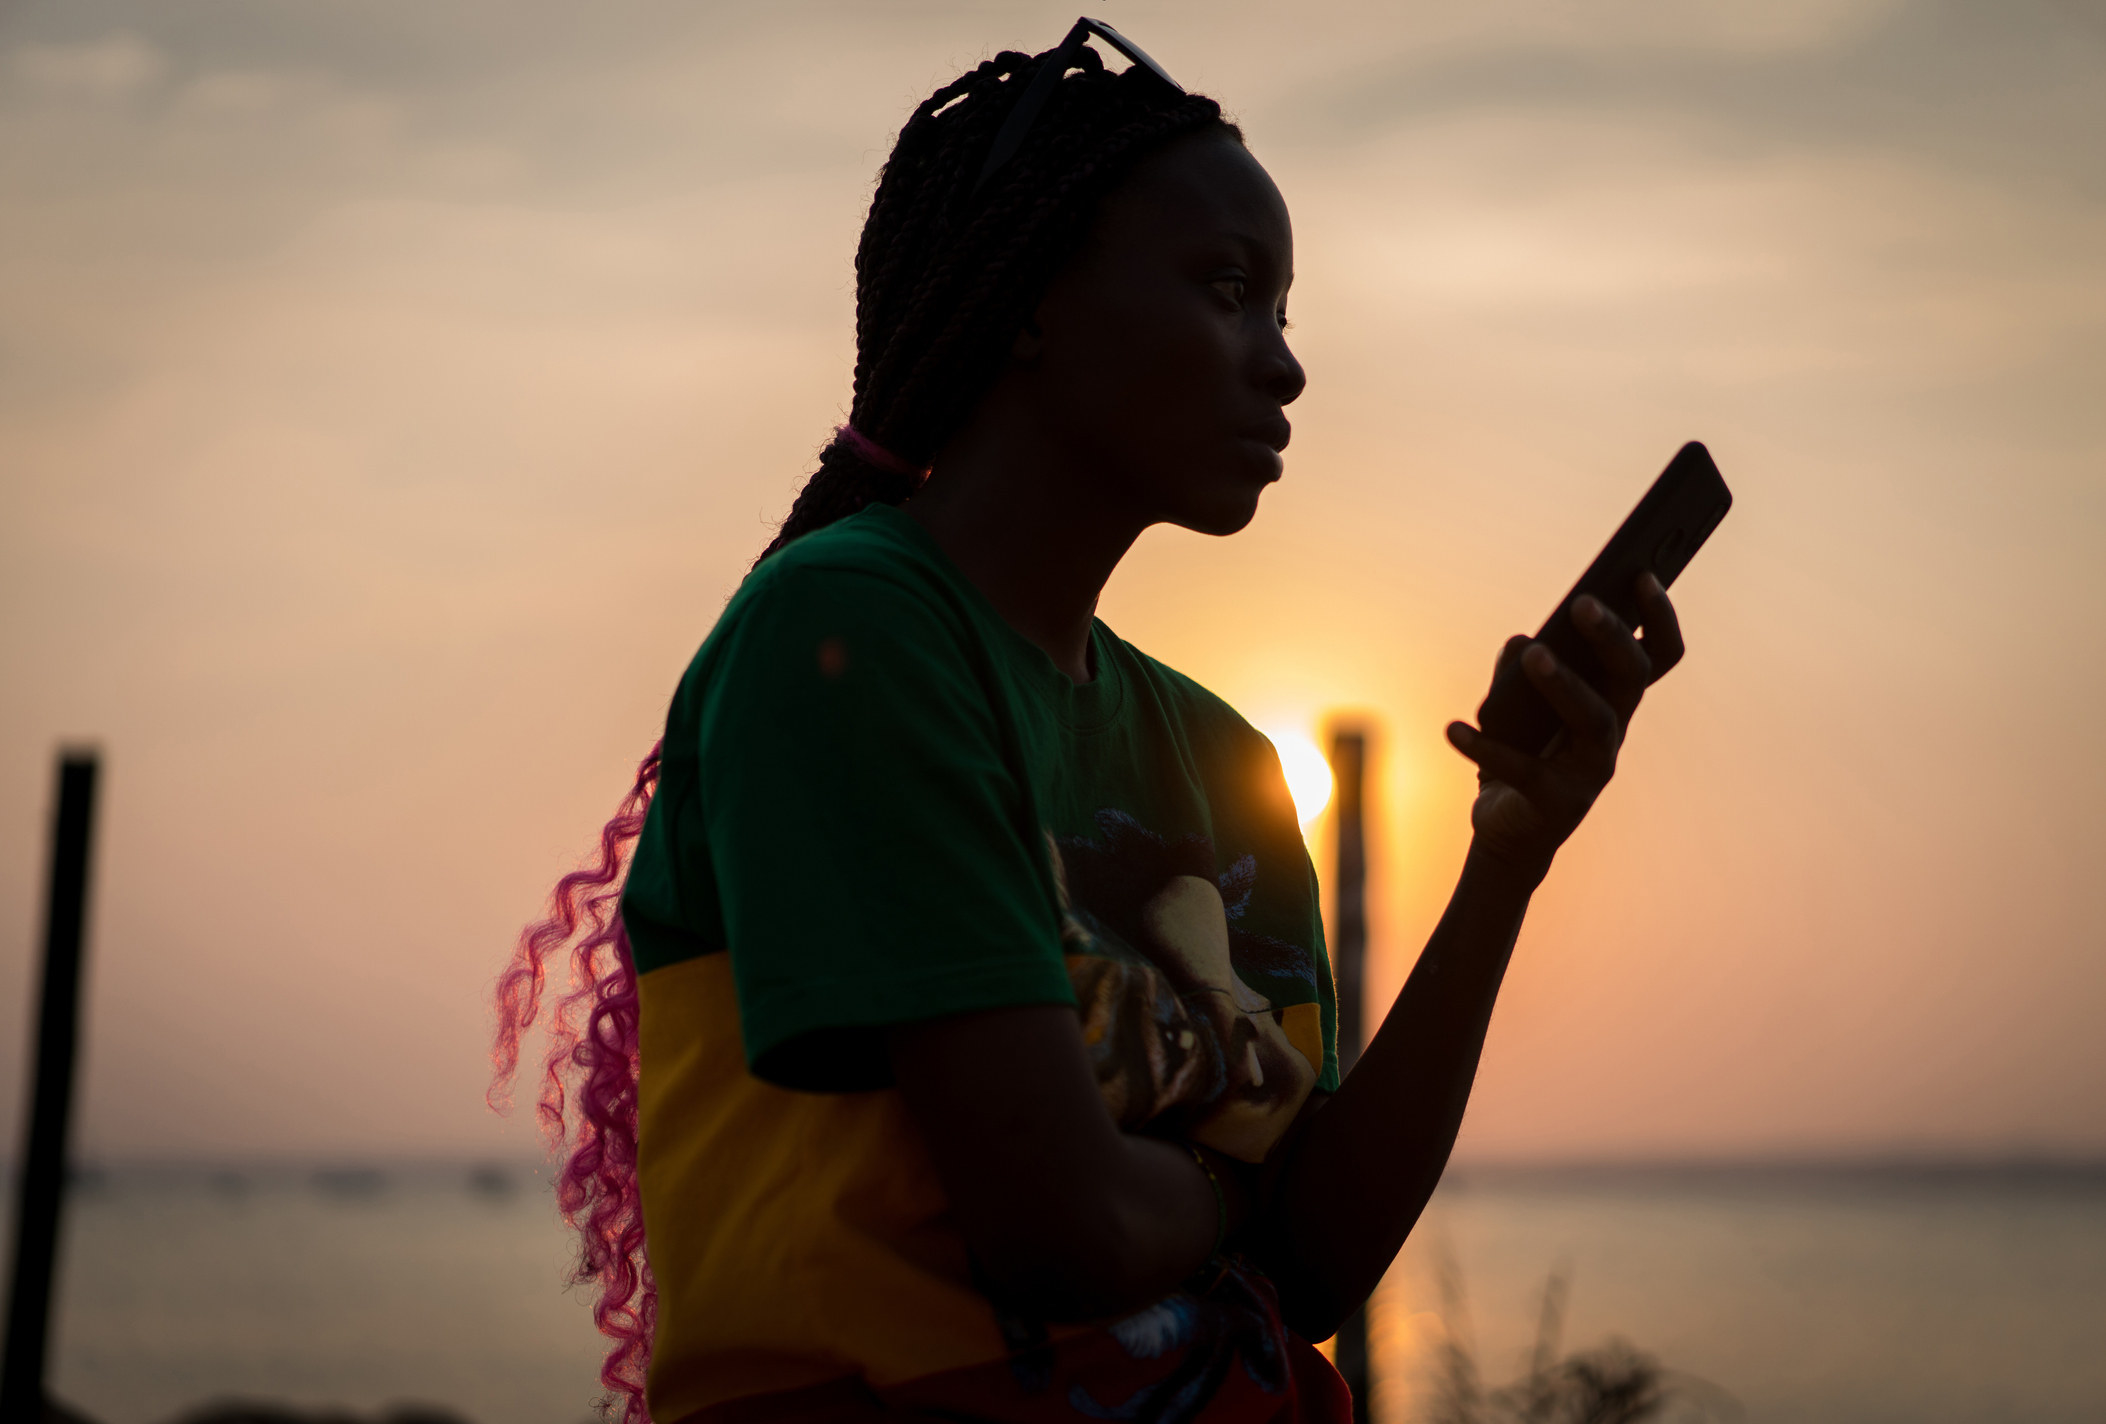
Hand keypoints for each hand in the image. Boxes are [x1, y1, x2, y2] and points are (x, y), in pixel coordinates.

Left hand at [1444, 574, 1683, 875]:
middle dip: (1611, 638)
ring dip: (1564, 684)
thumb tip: (1524, 640)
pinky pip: (1524, 770)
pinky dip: (1486, 747)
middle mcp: (1613, 732)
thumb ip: (1518, 668)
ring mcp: (1592, 770)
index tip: (1642, 572)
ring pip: (1593, 720)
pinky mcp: (1557, 803)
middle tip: (1582, 604)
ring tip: (1533, 654)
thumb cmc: (1521, 751)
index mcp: (1612, 700)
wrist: (1509, 829)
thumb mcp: (1513, 703)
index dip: (1656, 616)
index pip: (1655, 654)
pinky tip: (1454, 728)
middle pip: (1631, 678)